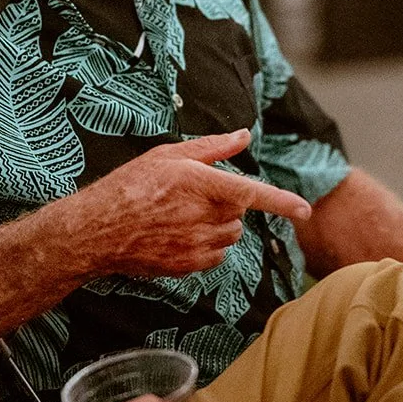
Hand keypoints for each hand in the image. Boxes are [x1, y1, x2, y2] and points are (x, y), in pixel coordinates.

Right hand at [55, 129, 311, 281]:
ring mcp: (196, 245)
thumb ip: (212, 147)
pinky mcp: (189, 266)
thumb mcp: (168, 156)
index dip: (282, 202)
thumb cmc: (130, 186)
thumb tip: (244, 135)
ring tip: (182, 216)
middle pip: (239, 213)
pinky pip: (216, 255)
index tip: (305, 210)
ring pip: (230, 235)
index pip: (252, 193)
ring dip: (219, 225)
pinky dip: (207, 245)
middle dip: (226, 204)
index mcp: (200, 184)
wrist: (97, 230)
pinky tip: (179, 235)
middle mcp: (202, 216)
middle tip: (192, 197)